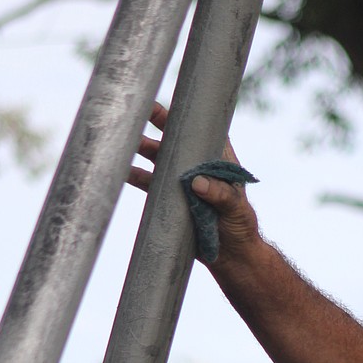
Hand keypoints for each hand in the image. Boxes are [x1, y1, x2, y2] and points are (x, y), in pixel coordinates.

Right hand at [127, 102, 259, 264]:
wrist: (231, 258)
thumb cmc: (241, 228)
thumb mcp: (236, 209)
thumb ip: (221, 195)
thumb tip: (197, 182)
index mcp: (217, 159)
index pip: (201, 129)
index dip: (184, 114)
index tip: (169, 103)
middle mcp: (196, 165)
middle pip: (174, 138)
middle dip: (155, 123)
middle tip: (137, 111)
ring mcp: (181, 180)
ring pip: (158, 157)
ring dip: (141, 147)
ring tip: (125, 139)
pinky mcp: (169, 198)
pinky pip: (149, 183)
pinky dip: (134, 175)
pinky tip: (121, 168)